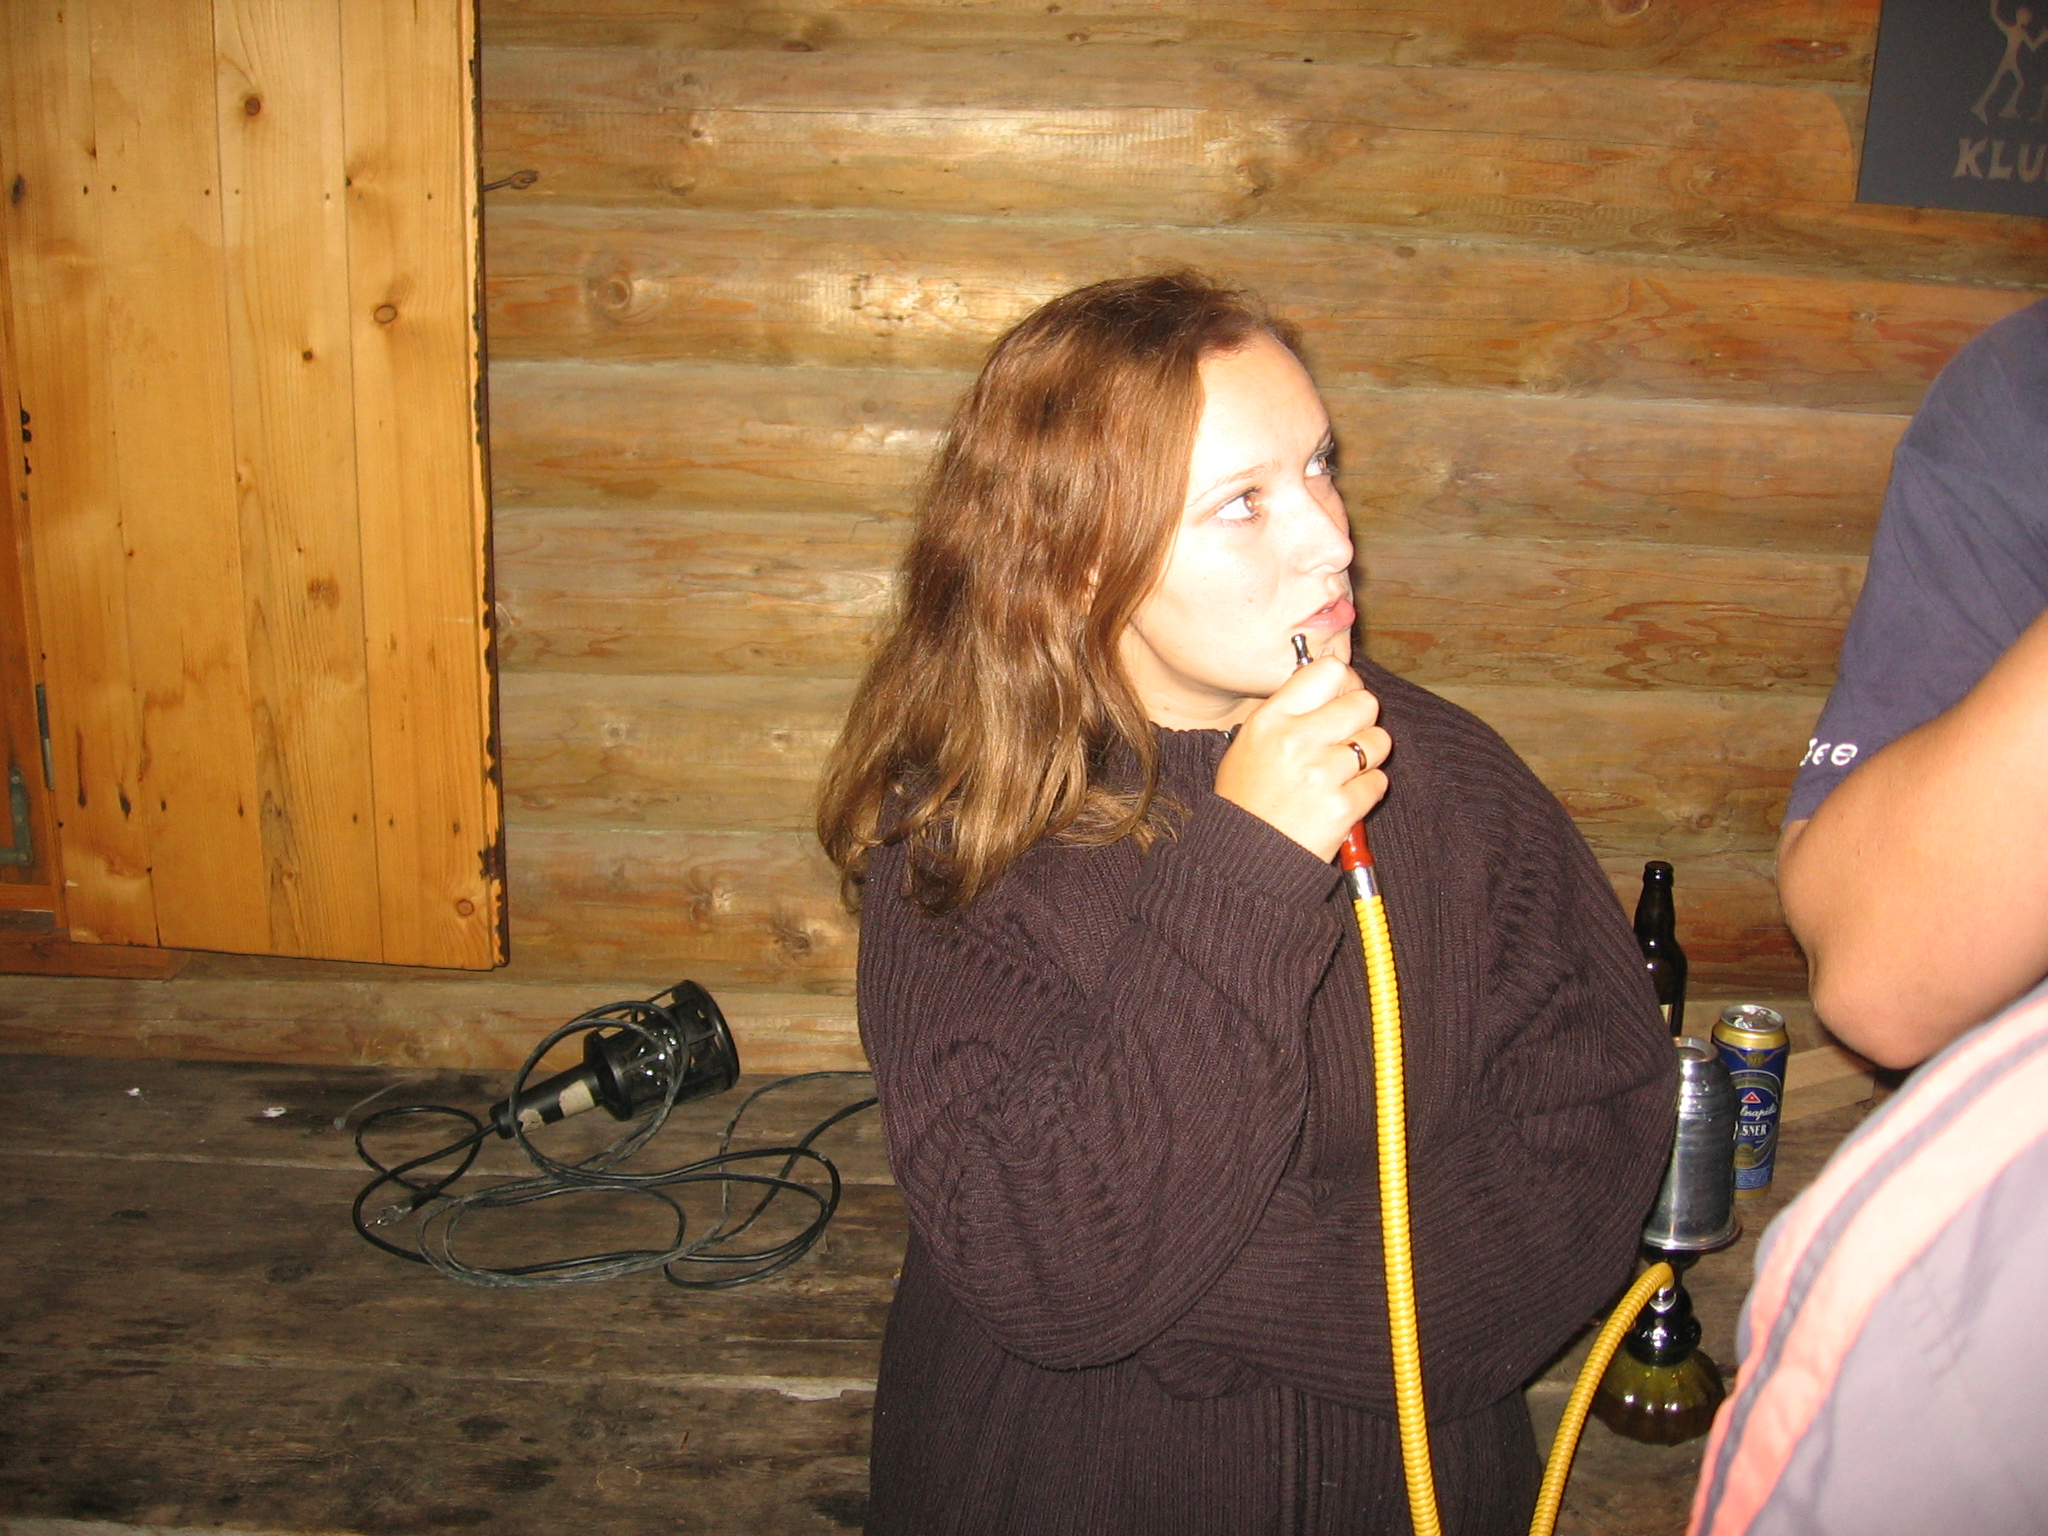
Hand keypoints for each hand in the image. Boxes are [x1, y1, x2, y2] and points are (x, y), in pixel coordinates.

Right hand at [1214, 657, 1390, 861]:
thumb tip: (1336, 683)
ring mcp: (1322, 774)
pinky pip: (1378, 782)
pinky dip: (1366, 791)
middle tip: (1348, 739)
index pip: (1330, 670)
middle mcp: (1297, 740)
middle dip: (1363, 720)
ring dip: (1368, 756)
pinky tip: (1342, 799)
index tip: (1343, 697)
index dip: (1346, 682)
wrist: (1244, 858)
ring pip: (1379, 742)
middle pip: (1365, 703)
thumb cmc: (1247, 798)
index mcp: (1271, 719)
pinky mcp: (1343, 807)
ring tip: (1343, 772)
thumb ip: (1289, 711)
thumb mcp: (1250, 743)